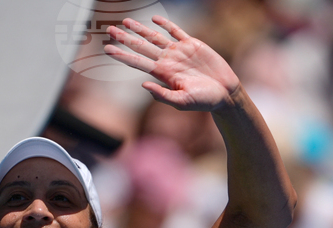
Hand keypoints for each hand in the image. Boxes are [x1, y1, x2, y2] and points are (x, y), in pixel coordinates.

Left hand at [104, 16, 240, 112]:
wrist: (224, 93)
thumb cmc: (204, 101)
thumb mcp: (182, 102)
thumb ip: (162, 95)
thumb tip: (143, 85)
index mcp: (163, 74)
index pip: (137, 62)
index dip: (122, 55)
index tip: (107, 49)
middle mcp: (167, 61)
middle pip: (141, 46)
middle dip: (125, 38)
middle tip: (109, 30)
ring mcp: (178, 52)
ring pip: (155, 37)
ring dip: (140, 29)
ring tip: (126, 21)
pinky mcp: (192, 45)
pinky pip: (176, 31)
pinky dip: (166, 24)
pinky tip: (155, 20)